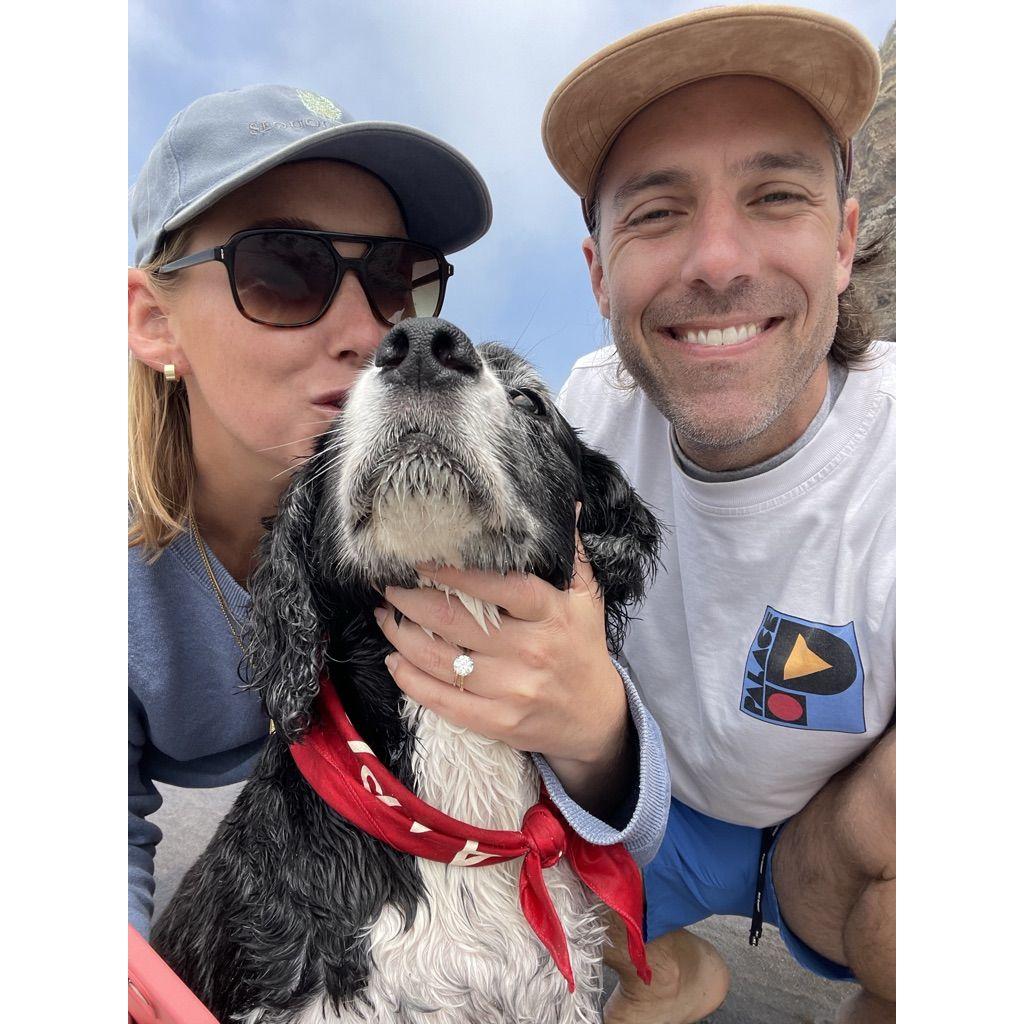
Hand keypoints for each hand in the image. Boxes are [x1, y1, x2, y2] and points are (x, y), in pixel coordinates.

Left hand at [373, 530, 630, 811]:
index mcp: (551, 614)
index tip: (420, 559)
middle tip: (387, 584)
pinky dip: (411, 680)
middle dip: (411, 601)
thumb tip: (569, 504)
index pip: (499, 588)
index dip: (456, 573)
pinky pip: (442, 700)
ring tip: (384, 616)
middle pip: (456, 622)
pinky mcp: (498, 722)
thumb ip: (574, 554)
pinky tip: (394, 660)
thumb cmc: (583, 648)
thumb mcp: (588, 599)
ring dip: (401, 637)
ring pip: (441, 660)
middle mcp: (531, 651)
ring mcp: (513, 690)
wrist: (596, 718)